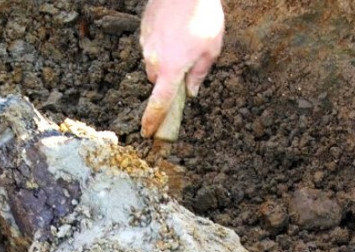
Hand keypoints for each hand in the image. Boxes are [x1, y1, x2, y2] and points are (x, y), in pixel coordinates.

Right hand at [139, 0, 224, 137]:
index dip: (153, 120)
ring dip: (166, 59)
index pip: (159, 103)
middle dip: (169, 78)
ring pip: (154, 63)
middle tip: (188, 62)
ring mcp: (145, 46)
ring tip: (184, 39)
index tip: (148, 132)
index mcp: (171, 70)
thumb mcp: (211, 49)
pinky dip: (161, 43)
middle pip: (158, 81)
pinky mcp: (143, 32)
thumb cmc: (202, 17)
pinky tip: (175, 28)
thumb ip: (200, 74)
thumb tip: (191, 91)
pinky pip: (151, 45)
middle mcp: (153, 61)